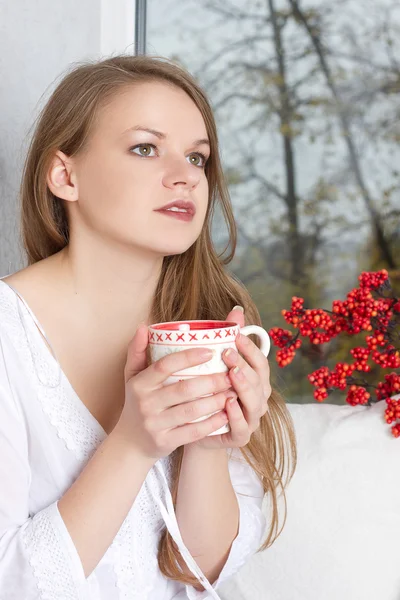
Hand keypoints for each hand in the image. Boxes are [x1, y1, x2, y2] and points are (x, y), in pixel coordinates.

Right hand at [114, 325, 233, 461]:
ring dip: (216, 401)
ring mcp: (155, 424)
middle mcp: (146, 403)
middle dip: (211, 381)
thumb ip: (138, 351)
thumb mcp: (132, 376)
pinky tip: (226, 414)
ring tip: (233, 392)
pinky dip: (212, 423)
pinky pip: (193, 432)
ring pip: (192, 411)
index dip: (188, 357)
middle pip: (184, 389)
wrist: (130, 442)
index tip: (211, 351)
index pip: (165, 366)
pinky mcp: (166, 441)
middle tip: (231, 373)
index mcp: (140, 383)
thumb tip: (143, 326)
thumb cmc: (137, 402)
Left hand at [190, 306, 271, 449]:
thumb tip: (236, 309)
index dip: (251, 349)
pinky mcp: (240, 437)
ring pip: (254, 402)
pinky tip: (227, 403)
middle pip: (259, 381)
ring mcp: (251, 419)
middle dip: (244, 365)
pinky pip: (242, 426)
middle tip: (228, 353)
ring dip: (244, 387)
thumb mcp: (213, 365)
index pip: (260, 362)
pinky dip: (236, 414)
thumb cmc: (205, 393)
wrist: (192, 429)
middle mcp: (258, 399)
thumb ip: (227, 339)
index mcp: (256, 381)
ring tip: (232, 374)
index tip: (236, 335)